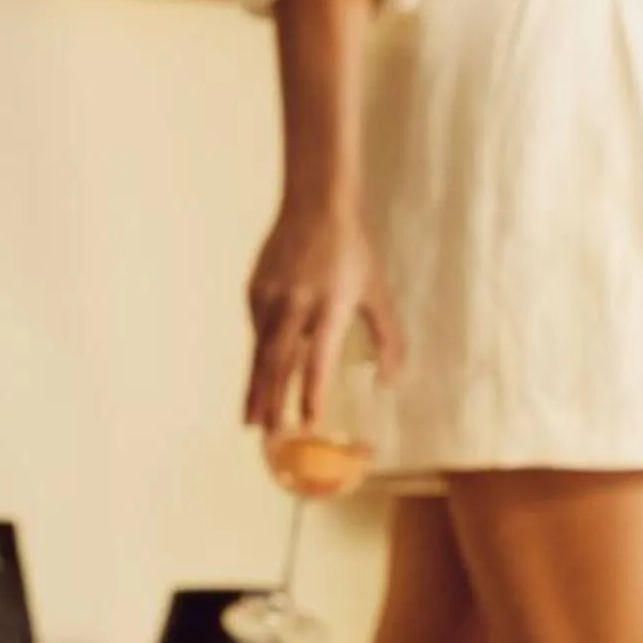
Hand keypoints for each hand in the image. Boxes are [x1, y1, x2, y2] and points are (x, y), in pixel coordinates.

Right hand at [243, 198, 403, 436]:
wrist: (315, 205)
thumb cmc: (351, 252)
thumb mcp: (377, 293)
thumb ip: (388, 339)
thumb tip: (392, 382)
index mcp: (330, 306)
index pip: (317, 359)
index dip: (311, 393)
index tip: (307, 423)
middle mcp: (297, 304)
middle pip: (280, 363)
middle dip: (273, 402)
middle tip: (268, 436)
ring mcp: (271, 297)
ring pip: (260, 353)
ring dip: (255, 390)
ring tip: (251, 422)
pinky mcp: (255, 290)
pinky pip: (257, 331)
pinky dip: (259, 357)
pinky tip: (259, 378)